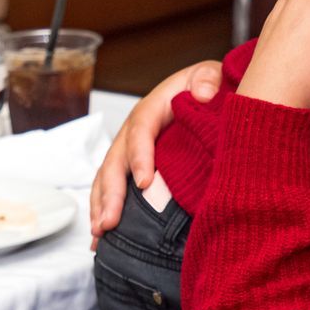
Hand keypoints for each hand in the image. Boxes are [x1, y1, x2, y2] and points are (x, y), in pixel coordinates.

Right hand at [90, 58, 221, 236]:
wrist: (204, 90)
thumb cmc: (205, 85)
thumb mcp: (210, 74)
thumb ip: (207, 79)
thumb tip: (204, 93)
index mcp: (151, 110)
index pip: (141, 133)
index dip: (140, 157)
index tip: (146, 183)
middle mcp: (134, 130)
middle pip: (115, 161)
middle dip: (111, 193)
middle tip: (110, 222)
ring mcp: (129, 148)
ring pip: (107, 177)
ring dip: (101, 205)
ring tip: (100, 232)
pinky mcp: (132, 163)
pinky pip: (112, 186)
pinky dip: (104, 208)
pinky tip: (102, 235)